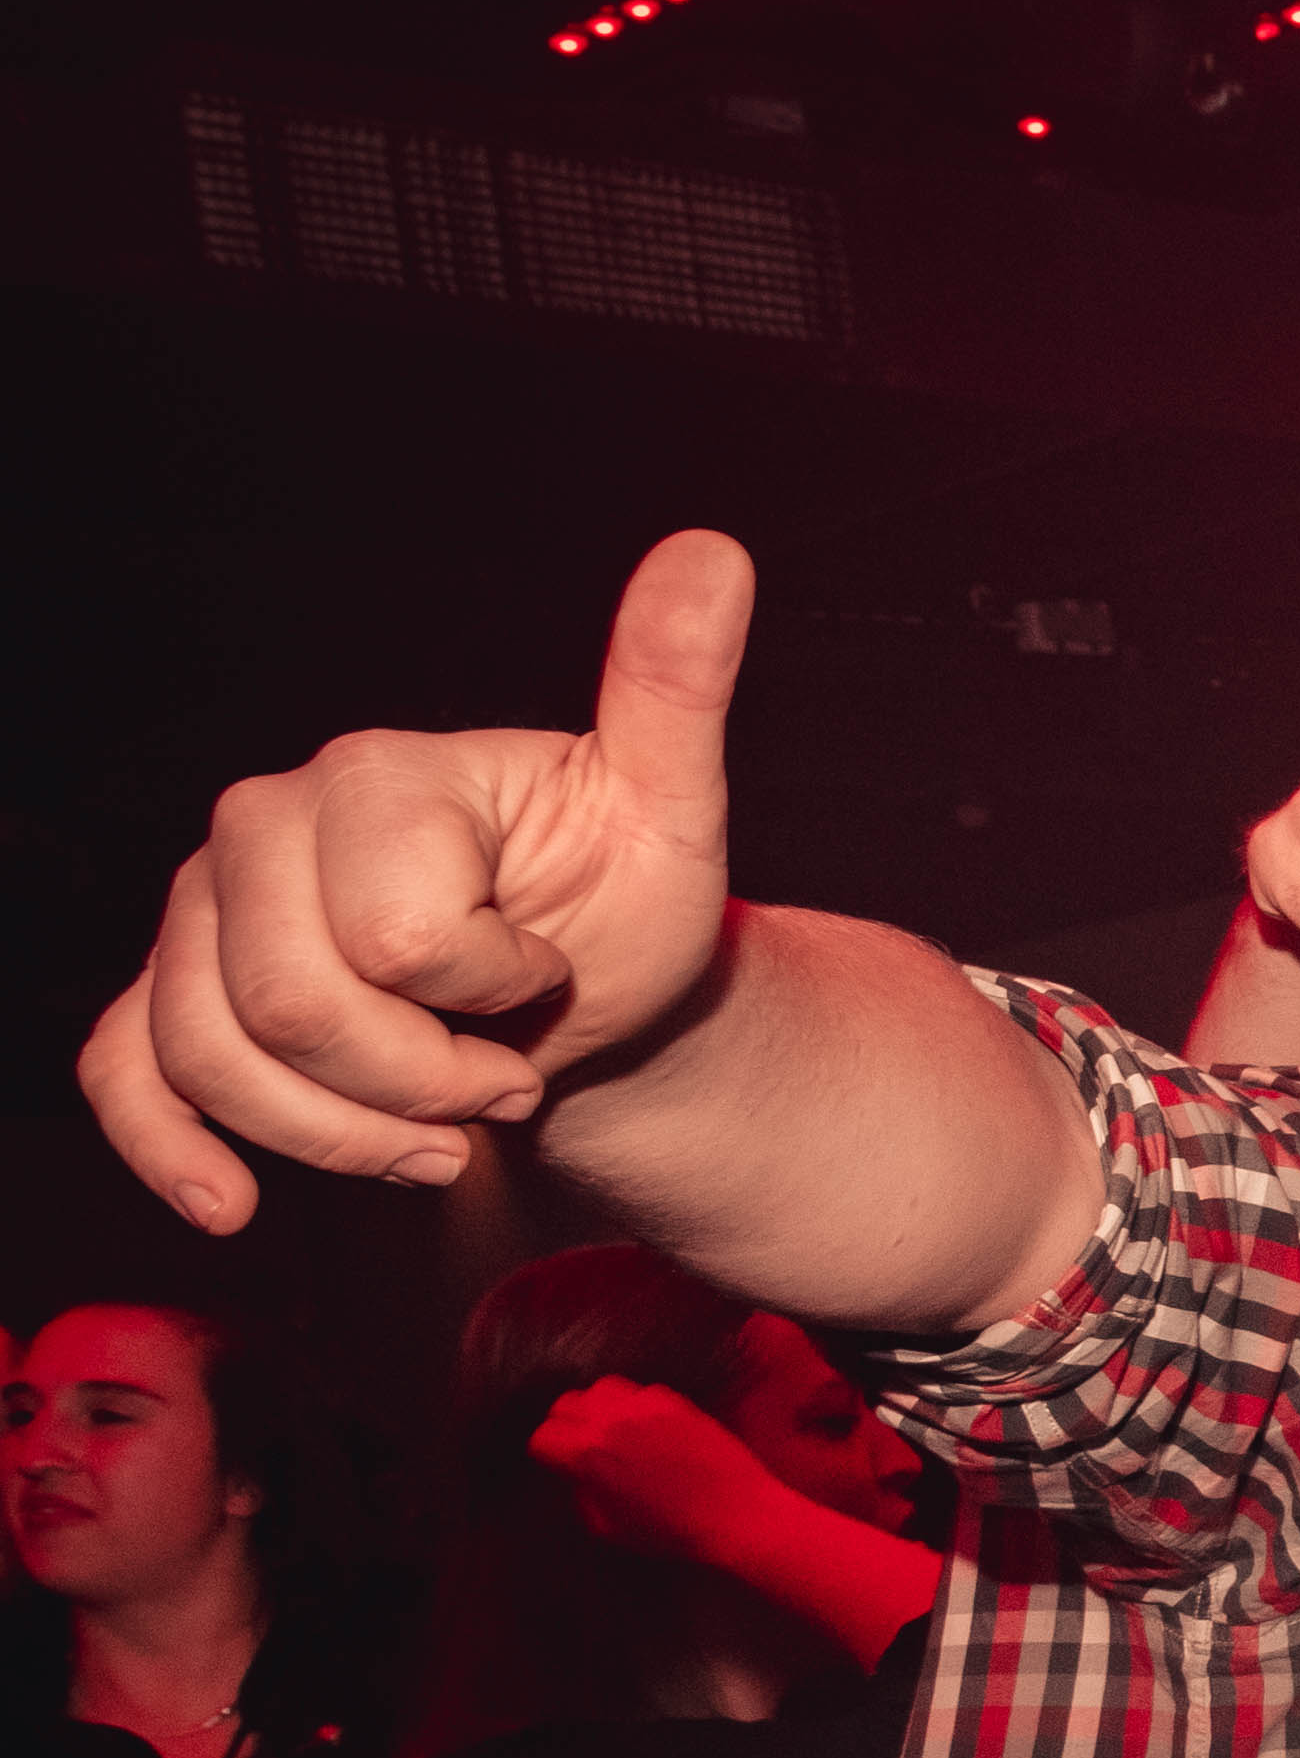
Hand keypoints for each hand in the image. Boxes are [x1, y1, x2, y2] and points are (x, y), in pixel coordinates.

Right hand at [78, 529, 752, 1232]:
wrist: (581, 994)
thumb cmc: (619, 904)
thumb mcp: (669, 810)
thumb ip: (673, 689)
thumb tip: (714, 555)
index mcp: (376, 775)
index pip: (398, 937)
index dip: (490, 991)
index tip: (544, 977)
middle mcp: (263, 826)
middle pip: (287, 1003)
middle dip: (417, 1080)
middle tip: (507, 1079)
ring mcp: (203, 910)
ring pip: (211, 1051)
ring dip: (343, 1133)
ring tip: (447, 1133)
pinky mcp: (175, 989)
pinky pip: (127, 1069)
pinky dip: (174, 1148)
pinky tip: (232, 1202)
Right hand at [527, 1374, 799, 1563]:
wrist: (738, 1514)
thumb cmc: (672, 1531)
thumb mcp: (610, 1527)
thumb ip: (583, 1495)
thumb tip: (577, 1476)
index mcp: (587, 1453)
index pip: (542, 1437)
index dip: (548, 1455)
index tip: (561, 1467)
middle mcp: (612, 1420)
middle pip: (565, 1404)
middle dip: (566, 1425)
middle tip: (582, 1447)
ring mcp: (647, 1405)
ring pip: (601, 1387)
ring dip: (598, 1407)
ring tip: (612, 1430)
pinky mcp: (678, 1401)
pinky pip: (641, 1391)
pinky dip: (635, 1405)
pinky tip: (647, 1427)